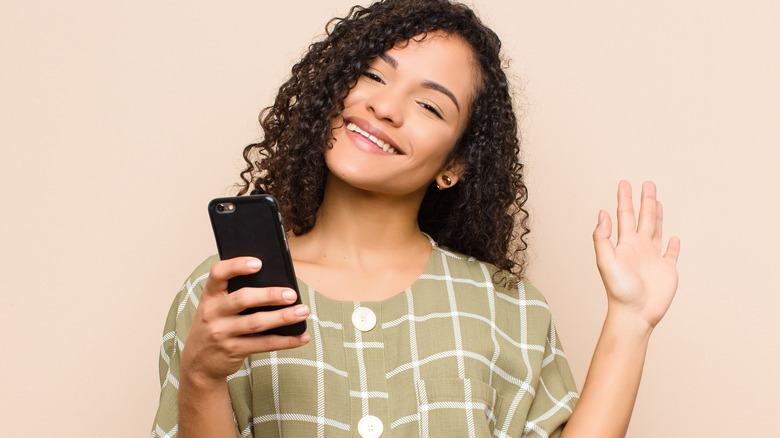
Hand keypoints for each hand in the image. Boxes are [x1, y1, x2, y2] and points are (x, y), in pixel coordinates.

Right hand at [181, 257, 309, 385]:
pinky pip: (264, 344)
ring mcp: (222, 333)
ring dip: (283, 317)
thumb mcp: (216, 307)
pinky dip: (286, 341)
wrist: (198, 363)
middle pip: (243, 299)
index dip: (237, 266)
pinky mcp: (233, 350)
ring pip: (257, 322)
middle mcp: (212, 313)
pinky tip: (301, 337)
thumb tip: (277, 284)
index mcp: (209, 295)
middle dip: (270, 295)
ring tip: (303, 311)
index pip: (218, 273)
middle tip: (291, 294)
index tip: (258, 263)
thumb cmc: (216, 325)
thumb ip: (236, 294)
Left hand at [592, 181, 680, 328]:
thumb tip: (602, 213)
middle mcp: (639, 248)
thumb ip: (603, 237)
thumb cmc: (619, 289)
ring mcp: (653, 258)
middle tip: (647, 184)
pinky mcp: (667, 270)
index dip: (625, 199)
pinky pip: (671, 254)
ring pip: (656, 230)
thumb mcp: (606, 260)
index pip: (625, 215)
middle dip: (645, 200)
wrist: (635, 313)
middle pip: (643, 218)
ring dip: (657, 216)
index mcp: (625, 243)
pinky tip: (673, 238)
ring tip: (657, 202)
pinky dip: (672, 245)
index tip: (625, 183)